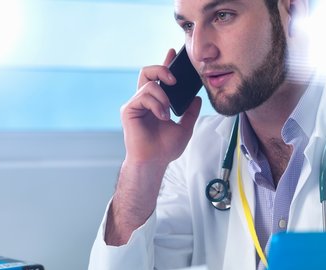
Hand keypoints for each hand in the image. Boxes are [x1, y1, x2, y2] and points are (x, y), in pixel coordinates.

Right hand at [120, 48, 201, 166]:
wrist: (154, 162)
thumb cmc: (165, 149)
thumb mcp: (185, 128)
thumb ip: (190, 113)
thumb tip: (197, 99)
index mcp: (155, 103)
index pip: (159, 79)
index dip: (165, 64)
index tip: (172, 52)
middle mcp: (143, 101)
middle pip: (147, 72)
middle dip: (162, 69)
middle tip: (174, 80)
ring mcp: (135, 105)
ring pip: (149, 84)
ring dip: (163, 97)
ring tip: (168, 113)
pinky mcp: (129, 110)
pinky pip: (144, 96)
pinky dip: (156, 104)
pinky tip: (162, 116)